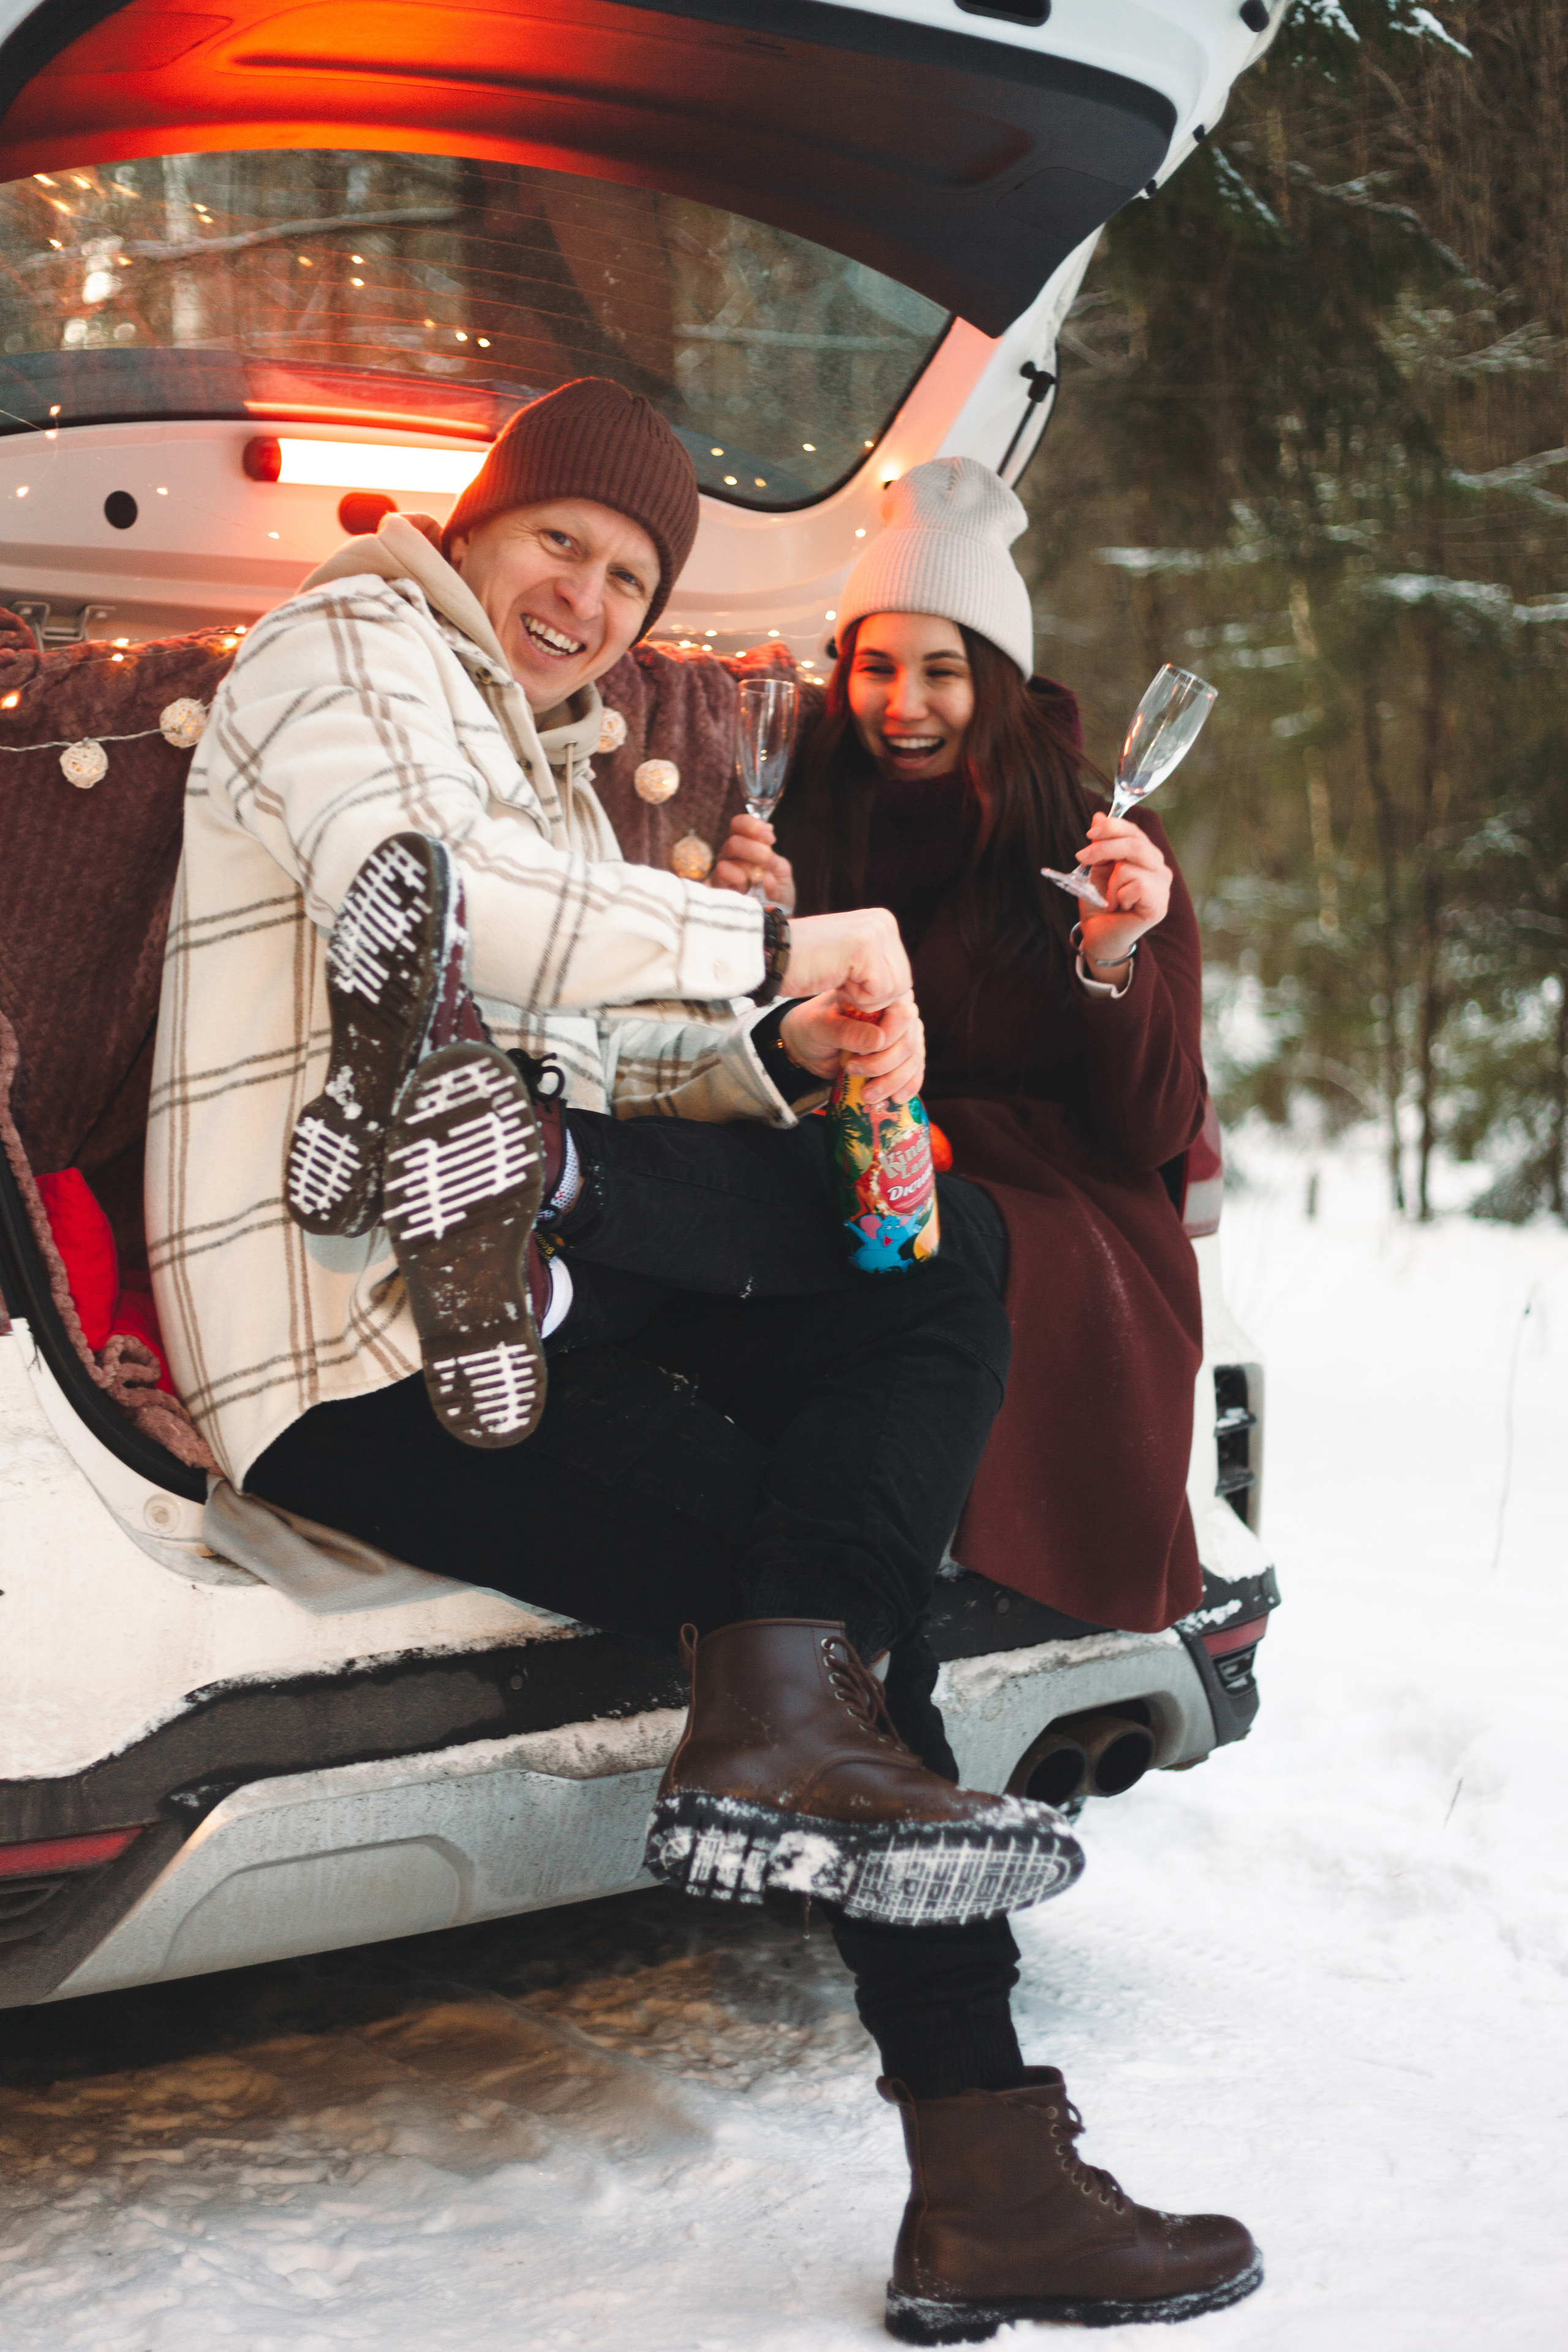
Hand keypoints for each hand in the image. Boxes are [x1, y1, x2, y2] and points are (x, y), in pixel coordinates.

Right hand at [714, 812, 795, 909]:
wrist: (774, 921)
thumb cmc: (778, 894)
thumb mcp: (782, 872)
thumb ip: (774, 855)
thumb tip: (767, 838)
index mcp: (746, 847)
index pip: (739, 824)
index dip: (753, 826)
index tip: (771, 839)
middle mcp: (731, 856)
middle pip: (735, 839)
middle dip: (757, 849)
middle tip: (769, 863)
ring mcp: (722, 870)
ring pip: (730, 850)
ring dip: (752, 864)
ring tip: (761, 881)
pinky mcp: (716, 886)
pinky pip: (722, 869)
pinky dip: (740, 877)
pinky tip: (747, 889)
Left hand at [779, 991, 924, 1106]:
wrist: (809, 1046)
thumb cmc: (813, 1027)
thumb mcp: (820, 1027)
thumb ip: (845, 1031)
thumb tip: (878, 1040)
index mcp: (881, 997)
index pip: (901, 1015)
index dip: (887, 1039)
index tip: (857, 1056)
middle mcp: (898, 1013)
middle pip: (908, 1042)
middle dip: (883, 1066)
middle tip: (854, 1073)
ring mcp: (904, 1036)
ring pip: (913, 1060)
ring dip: (892, 1082)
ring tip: (868, 1096)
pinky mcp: (903, 1058)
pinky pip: (915, 1072)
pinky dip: (907, 1087)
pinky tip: (895, 1099)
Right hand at [783, 906, 909, 1011]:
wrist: (768, 955)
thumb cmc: (803, 963)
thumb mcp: (849, 959)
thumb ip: (875, 967)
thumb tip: (905, 993)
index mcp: (883, 922)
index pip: (901, 973)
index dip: (872, 989)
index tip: (843, 975)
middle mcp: (884, 922)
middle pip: (902, 982)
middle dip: (871, 995)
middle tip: (838, 978)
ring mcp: (876, 932)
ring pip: (894, 989)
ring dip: (862, 997)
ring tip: (836, 976)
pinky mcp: (865, 948)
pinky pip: (879, 992)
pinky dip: (855, 997)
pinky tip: (835, 978)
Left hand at [1075, 812, 1171, 973]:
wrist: (1098, 935)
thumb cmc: (1099, 903)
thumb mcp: (1097, 868)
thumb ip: (1102, 844)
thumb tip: (1099, 815)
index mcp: (1146, 857)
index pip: (1135, 831)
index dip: (1113, 826)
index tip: (1090, 834)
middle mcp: (1159, 869)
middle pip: (1135, 843)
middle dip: (1104, 848)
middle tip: (1082, 858)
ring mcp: (1163, 888)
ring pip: (1130, 866)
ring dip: (1110, 882)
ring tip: (1109, 898)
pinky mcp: (1160, 906)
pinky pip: (1136, 884)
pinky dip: (1119, 896)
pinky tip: (1121, 907)